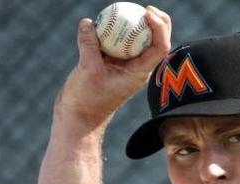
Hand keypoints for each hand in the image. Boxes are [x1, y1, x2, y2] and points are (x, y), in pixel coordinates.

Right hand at [54, 5, 171, 128]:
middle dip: (157, 22)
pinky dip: (115, 30)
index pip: (160, 48)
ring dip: (137, 25)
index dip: (160, 28)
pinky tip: (105, 19)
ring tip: (127, 9)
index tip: (147, 13)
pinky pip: (118, 42)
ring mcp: (126, 65)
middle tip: (146, 8)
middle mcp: (137, 68)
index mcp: (140, 73)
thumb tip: (88, 23)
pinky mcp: (112, 63)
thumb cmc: (86, 100)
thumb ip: (89, 46)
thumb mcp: (87, 70)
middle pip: (156, 42)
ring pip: (138, 41)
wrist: (79, 117)